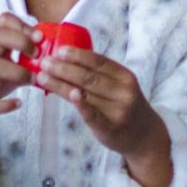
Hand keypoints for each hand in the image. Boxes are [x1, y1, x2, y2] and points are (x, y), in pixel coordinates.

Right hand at [0, 15, 36, 152]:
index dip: (22, 25)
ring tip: (33, 80)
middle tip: (37, 53)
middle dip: (22, 41)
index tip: (39, 36)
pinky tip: (17, 104)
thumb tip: (54, 57)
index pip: (4, 22)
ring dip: (19, 72)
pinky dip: (5, 105)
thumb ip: (26, 58)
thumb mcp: (5, 61)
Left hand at [37, 48, 172, 186]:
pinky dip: (81, 105)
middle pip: (89, 77)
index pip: (99, 62)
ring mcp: (118, 111)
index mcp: (125, 76)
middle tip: (43, 62)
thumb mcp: (120, 85)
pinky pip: (93, 115)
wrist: (144, 136)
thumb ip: (99, 74)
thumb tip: (66, 57)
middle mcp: (123, 92)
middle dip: (64, 68)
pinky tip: (70, 95)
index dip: (78, 55)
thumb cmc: (124, 105)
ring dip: (61, 84)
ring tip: (42, 76)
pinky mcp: (110, 128)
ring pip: (85, 94)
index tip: (59, 50)